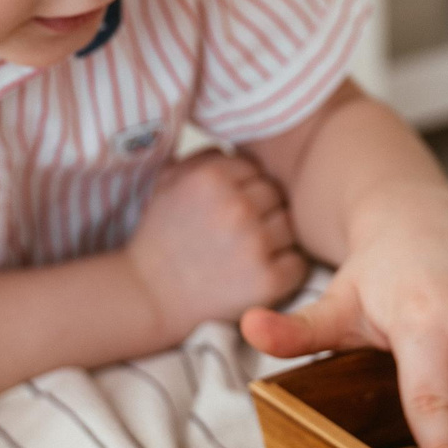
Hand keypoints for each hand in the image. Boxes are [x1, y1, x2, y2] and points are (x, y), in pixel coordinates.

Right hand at [124, 150, 308, 340]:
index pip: (255, 169)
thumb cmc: (161, 237)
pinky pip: (297, 262)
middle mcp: (237, 206)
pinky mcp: (268, 280)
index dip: (242, 189)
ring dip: (274, 239)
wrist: (150, 298)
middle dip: (260, 212)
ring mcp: (255, 244)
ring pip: (290, 226)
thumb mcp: (167, 182)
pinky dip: (283, 269)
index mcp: (212, 176)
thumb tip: (238, 149)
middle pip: (276, 195)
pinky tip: (255, 273)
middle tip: (235, 234)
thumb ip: (203, 156)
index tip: (224, 210)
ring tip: (244, 253)